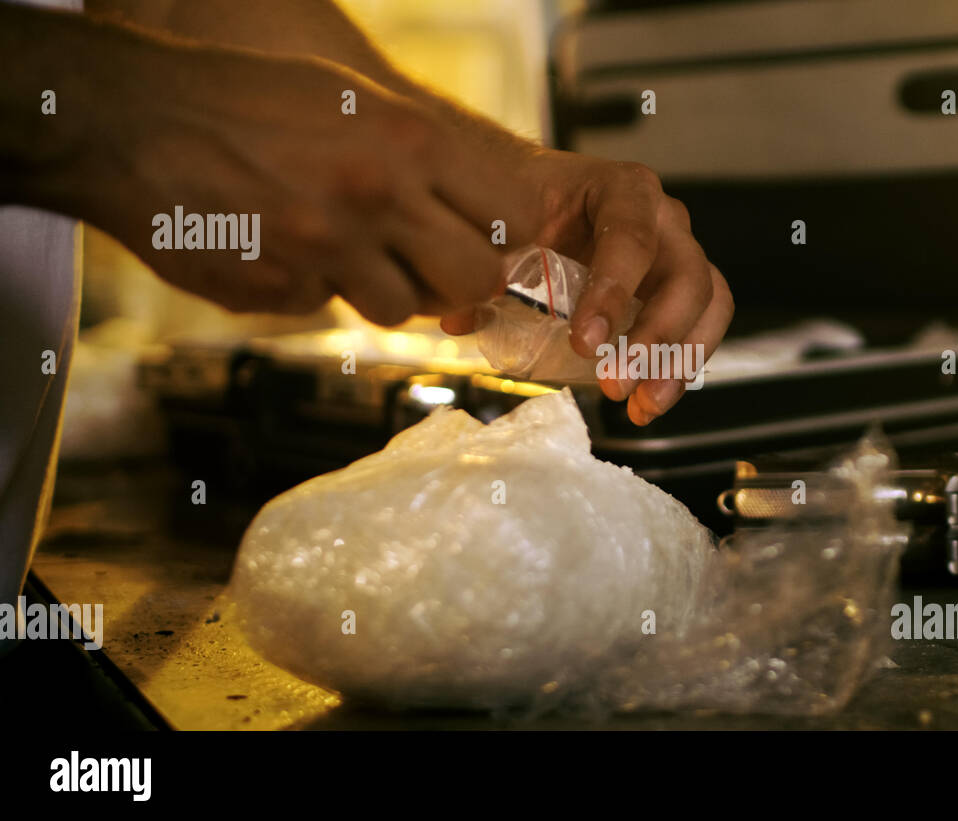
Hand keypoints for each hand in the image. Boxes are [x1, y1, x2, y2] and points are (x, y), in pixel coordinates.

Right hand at [66, 37, 502, 325]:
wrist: (133, 121)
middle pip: (476, 280)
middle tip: (432, 264)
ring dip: (384, 290)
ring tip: (343, 249)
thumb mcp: (354, 98)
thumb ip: (421, 157)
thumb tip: (476, 211)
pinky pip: (327, 309)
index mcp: (410, 141)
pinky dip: (315, 289)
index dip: (505, 234)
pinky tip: (282, 247)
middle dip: (462, 280)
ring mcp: (328, 252)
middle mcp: (379, 199)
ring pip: (403, 311)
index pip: (513, 215)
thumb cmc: (247, 100)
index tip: (487, 235)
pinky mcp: (281, 293)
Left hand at [438, 148, 733, 425]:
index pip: (632, 237)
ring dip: (680, 360)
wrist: (541, 198)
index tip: (584, 342)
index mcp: (621, 189)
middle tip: (614, 382)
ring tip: (641, 404)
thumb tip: (459, 317)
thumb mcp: (505, 227)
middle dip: (656, 336)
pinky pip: (702, 327)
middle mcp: (664, 218)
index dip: (613, 293)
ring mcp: (679, 253)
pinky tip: (647, 403)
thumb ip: (486, 269)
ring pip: (708, 304)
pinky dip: (680, 369)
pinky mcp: (682, 291)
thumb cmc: (528, 207)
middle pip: (688, 275)